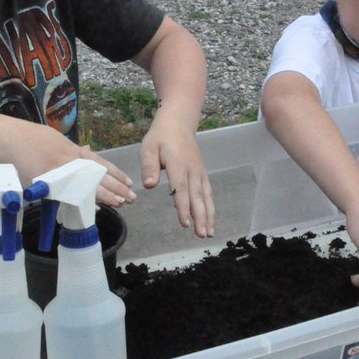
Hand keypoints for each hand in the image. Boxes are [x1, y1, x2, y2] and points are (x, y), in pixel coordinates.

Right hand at [0, 119, 135, 205]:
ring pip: (87, 184)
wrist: (5, 138)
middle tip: (132, 197)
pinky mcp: (46, 181)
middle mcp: (68, 159)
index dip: (114, 172)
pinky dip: (81, 202)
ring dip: (105, 195)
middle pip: (97, 174)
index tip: (129, 181)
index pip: (98, 162)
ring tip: (121, 202)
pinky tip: (94, 208)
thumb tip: (87, 151)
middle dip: (116, 186)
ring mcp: (57, 170)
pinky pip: (68, 194)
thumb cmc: (26, 139)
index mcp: (70, 149)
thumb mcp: (53, 140)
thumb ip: (70, 150)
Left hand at [139, 114, 213, 236]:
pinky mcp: (203, 174)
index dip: (183, 206)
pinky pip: (208, 192)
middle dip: (200, 216)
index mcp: (177, 164)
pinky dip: (210, 207)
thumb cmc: (160, 138)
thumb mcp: (148, 148)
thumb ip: (149, 167)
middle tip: (201, 235)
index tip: (184, 223)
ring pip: (205, 196)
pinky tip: (210, 220)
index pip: (181, 188)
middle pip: (197, 196)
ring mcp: (200, 172)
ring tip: (209, 233)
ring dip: (208, 215)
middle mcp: (192, 170)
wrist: (178, 124)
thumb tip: (148, 185)